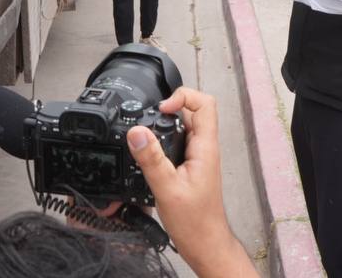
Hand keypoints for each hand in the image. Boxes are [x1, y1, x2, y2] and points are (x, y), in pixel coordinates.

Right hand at [127, 88, 253, 277]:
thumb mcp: (167, 189)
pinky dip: (163, 142)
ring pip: (183, 127)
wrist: (205, 244)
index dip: (182, 97)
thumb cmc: (195, 222)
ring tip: (146, 136)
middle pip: (192, 111)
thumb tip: (137, 132)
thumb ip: (151, 159)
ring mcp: (198, 157)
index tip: (161, 109)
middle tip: (149, 122)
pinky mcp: (190, 167)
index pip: (204, 103)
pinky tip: (149, 154)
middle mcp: (204, 148)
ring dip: (165, 126)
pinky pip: (178, 143)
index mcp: (205, 147)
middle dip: (169, 110)